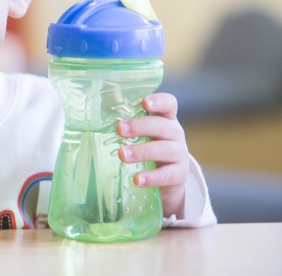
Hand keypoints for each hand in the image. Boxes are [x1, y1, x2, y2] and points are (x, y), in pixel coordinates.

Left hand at [116, 93, 188, 217]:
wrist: (168, 178)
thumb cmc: (149, 147)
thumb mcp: (141, 133)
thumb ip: (127, 120)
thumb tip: (101, 101)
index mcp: (166, 119)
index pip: (169, 104)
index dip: (159, 101)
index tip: (144, 103)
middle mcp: (176, 134)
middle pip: (162, 126)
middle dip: (140, 127)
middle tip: (119, 129)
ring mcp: (180, 154)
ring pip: (164, 150)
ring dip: (141, 151)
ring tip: (122, 155)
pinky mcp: (179, 175)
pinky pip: (167, 175)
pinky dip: (151, 177)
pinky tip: (137, 180)